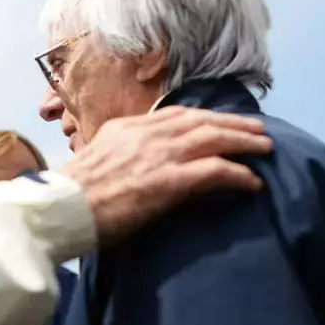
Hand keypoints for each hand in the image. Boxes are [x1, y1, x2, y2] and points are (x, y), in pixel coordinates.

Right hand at [60, 106, 271, 246]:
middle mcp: (145, 135)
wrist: (59, 210)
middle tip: (258, 129)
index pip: (174, 115)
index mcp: (125, 128)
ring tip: (266, 149)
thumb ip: (119, 155)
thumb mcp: (94, 161)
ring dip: (244, 142)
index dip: (203, 117)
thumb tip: (135, 163)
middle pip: (200, 121)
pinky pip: (214, 171)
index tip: (221, 121)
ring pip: (213, 138)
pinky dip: (237, 173)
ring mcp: (158, 156)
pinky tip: (253, 181)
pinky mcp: (167, 181)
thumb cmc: (70, 198)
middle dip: (233, 123)